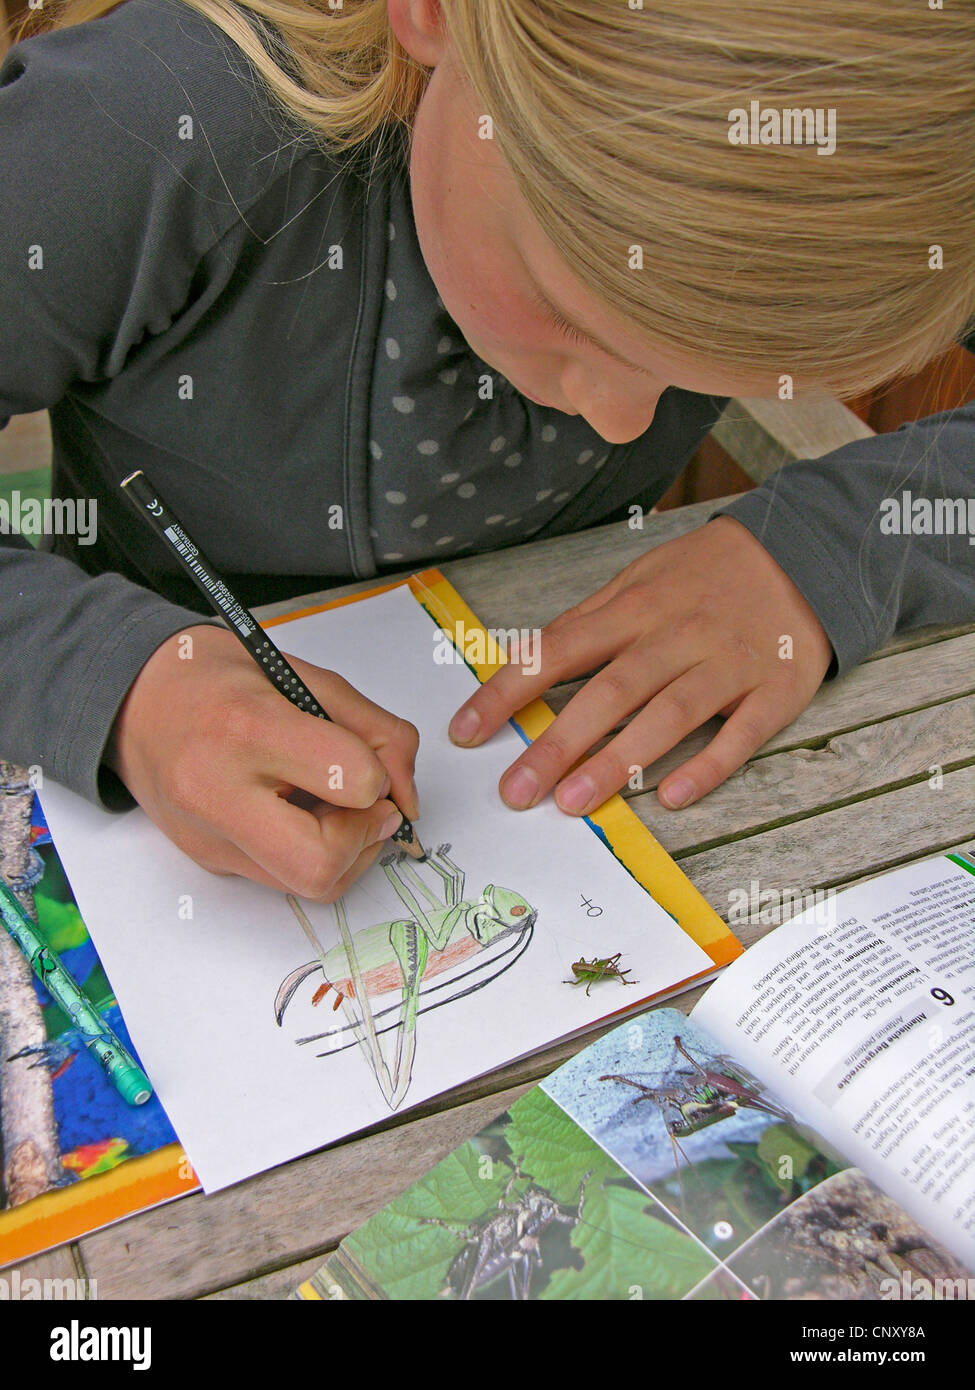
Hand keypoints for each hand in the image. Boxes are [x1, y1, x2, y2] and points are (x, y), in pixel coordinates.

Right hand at [106, 625, 419, 898]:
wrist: (135, 700)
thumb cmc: (220, 679)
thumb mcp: (307, 677)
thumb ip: (374, 730)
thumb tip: (407, 795)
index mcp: (247, 728)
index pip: (352, 780)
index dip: (381, 777)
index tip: (375, 764)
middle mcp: (218, 792)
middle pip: (321, 865)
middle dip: (365, 839)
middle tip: (368, 807)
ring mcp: (209, 837)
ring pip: (309, 886)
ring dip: (346, 854)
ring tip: (334, 807)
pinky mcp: (208, 862)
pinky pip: (282, 879)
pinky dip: (311, 854)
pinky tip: (300, 815)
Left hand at [447, 516, 832, 813]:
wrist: (805, 551)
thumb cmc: (707, 574)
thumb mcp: (642, 578)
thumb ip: (589, 622)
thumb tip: (524, 660)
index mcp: (635, 607)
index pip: (558, 650)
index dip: (508, 691)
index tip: (466, 733)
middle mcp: (678, 635)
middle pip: (611, 690)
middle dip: (557, 743)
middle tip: (515, 792)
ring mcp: (729, 664)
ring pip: (669, 714)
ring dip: (620, 760)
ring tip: (572, 802)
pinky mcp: (775, 690)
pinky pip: (740, 734)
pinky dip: (707, 765)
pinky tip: (671, 797)